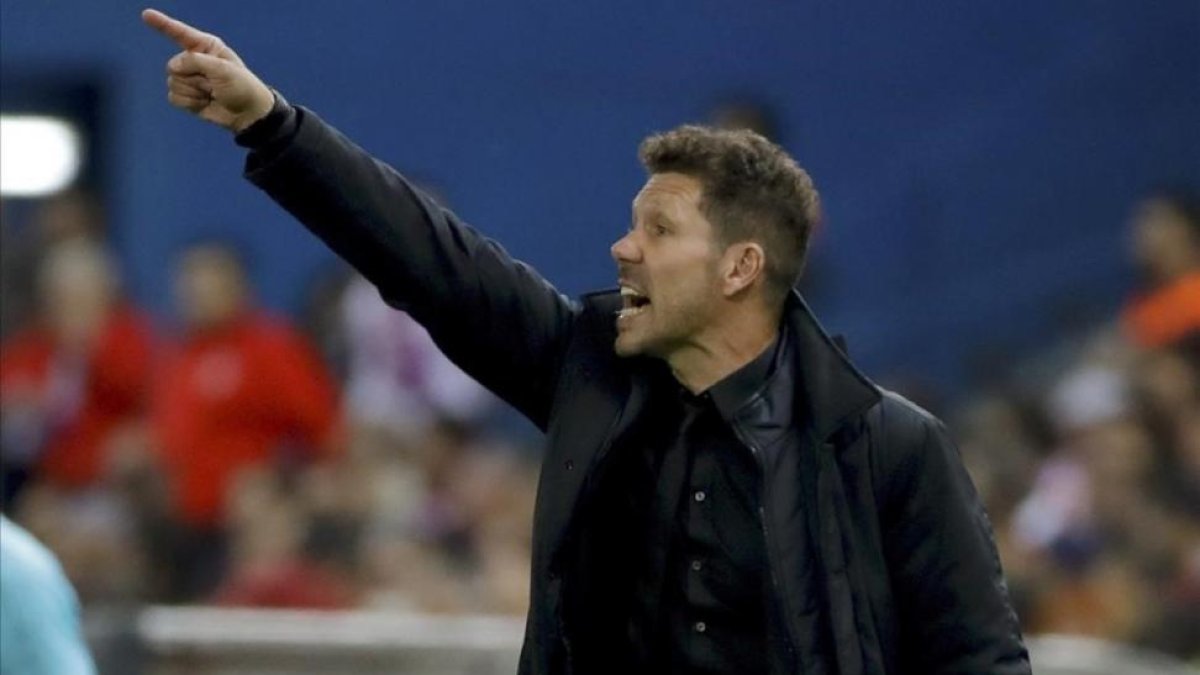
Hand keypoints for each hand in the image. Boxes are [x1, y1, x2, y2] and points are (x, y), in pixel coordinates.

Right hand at [142, 8, 274, 132]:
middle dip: (193, 78)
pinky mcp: (187, 95)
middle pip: (174, 65)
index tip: (146, 14)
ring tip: (212, 93)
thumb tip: (172, 68)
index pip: (179, 33)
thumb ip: (196, 61)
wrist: (248, 113)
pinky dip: (189, 102)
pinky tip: (204, 102)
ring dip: (194, 92)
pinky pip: (174, 97)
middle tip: (214, 84)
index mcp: (205, 47)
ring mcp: (189, 78)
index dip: (162, 24)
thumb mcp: (223, 69)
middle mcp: (194, 60)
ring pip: (173, 82)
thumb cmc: (242, 87)